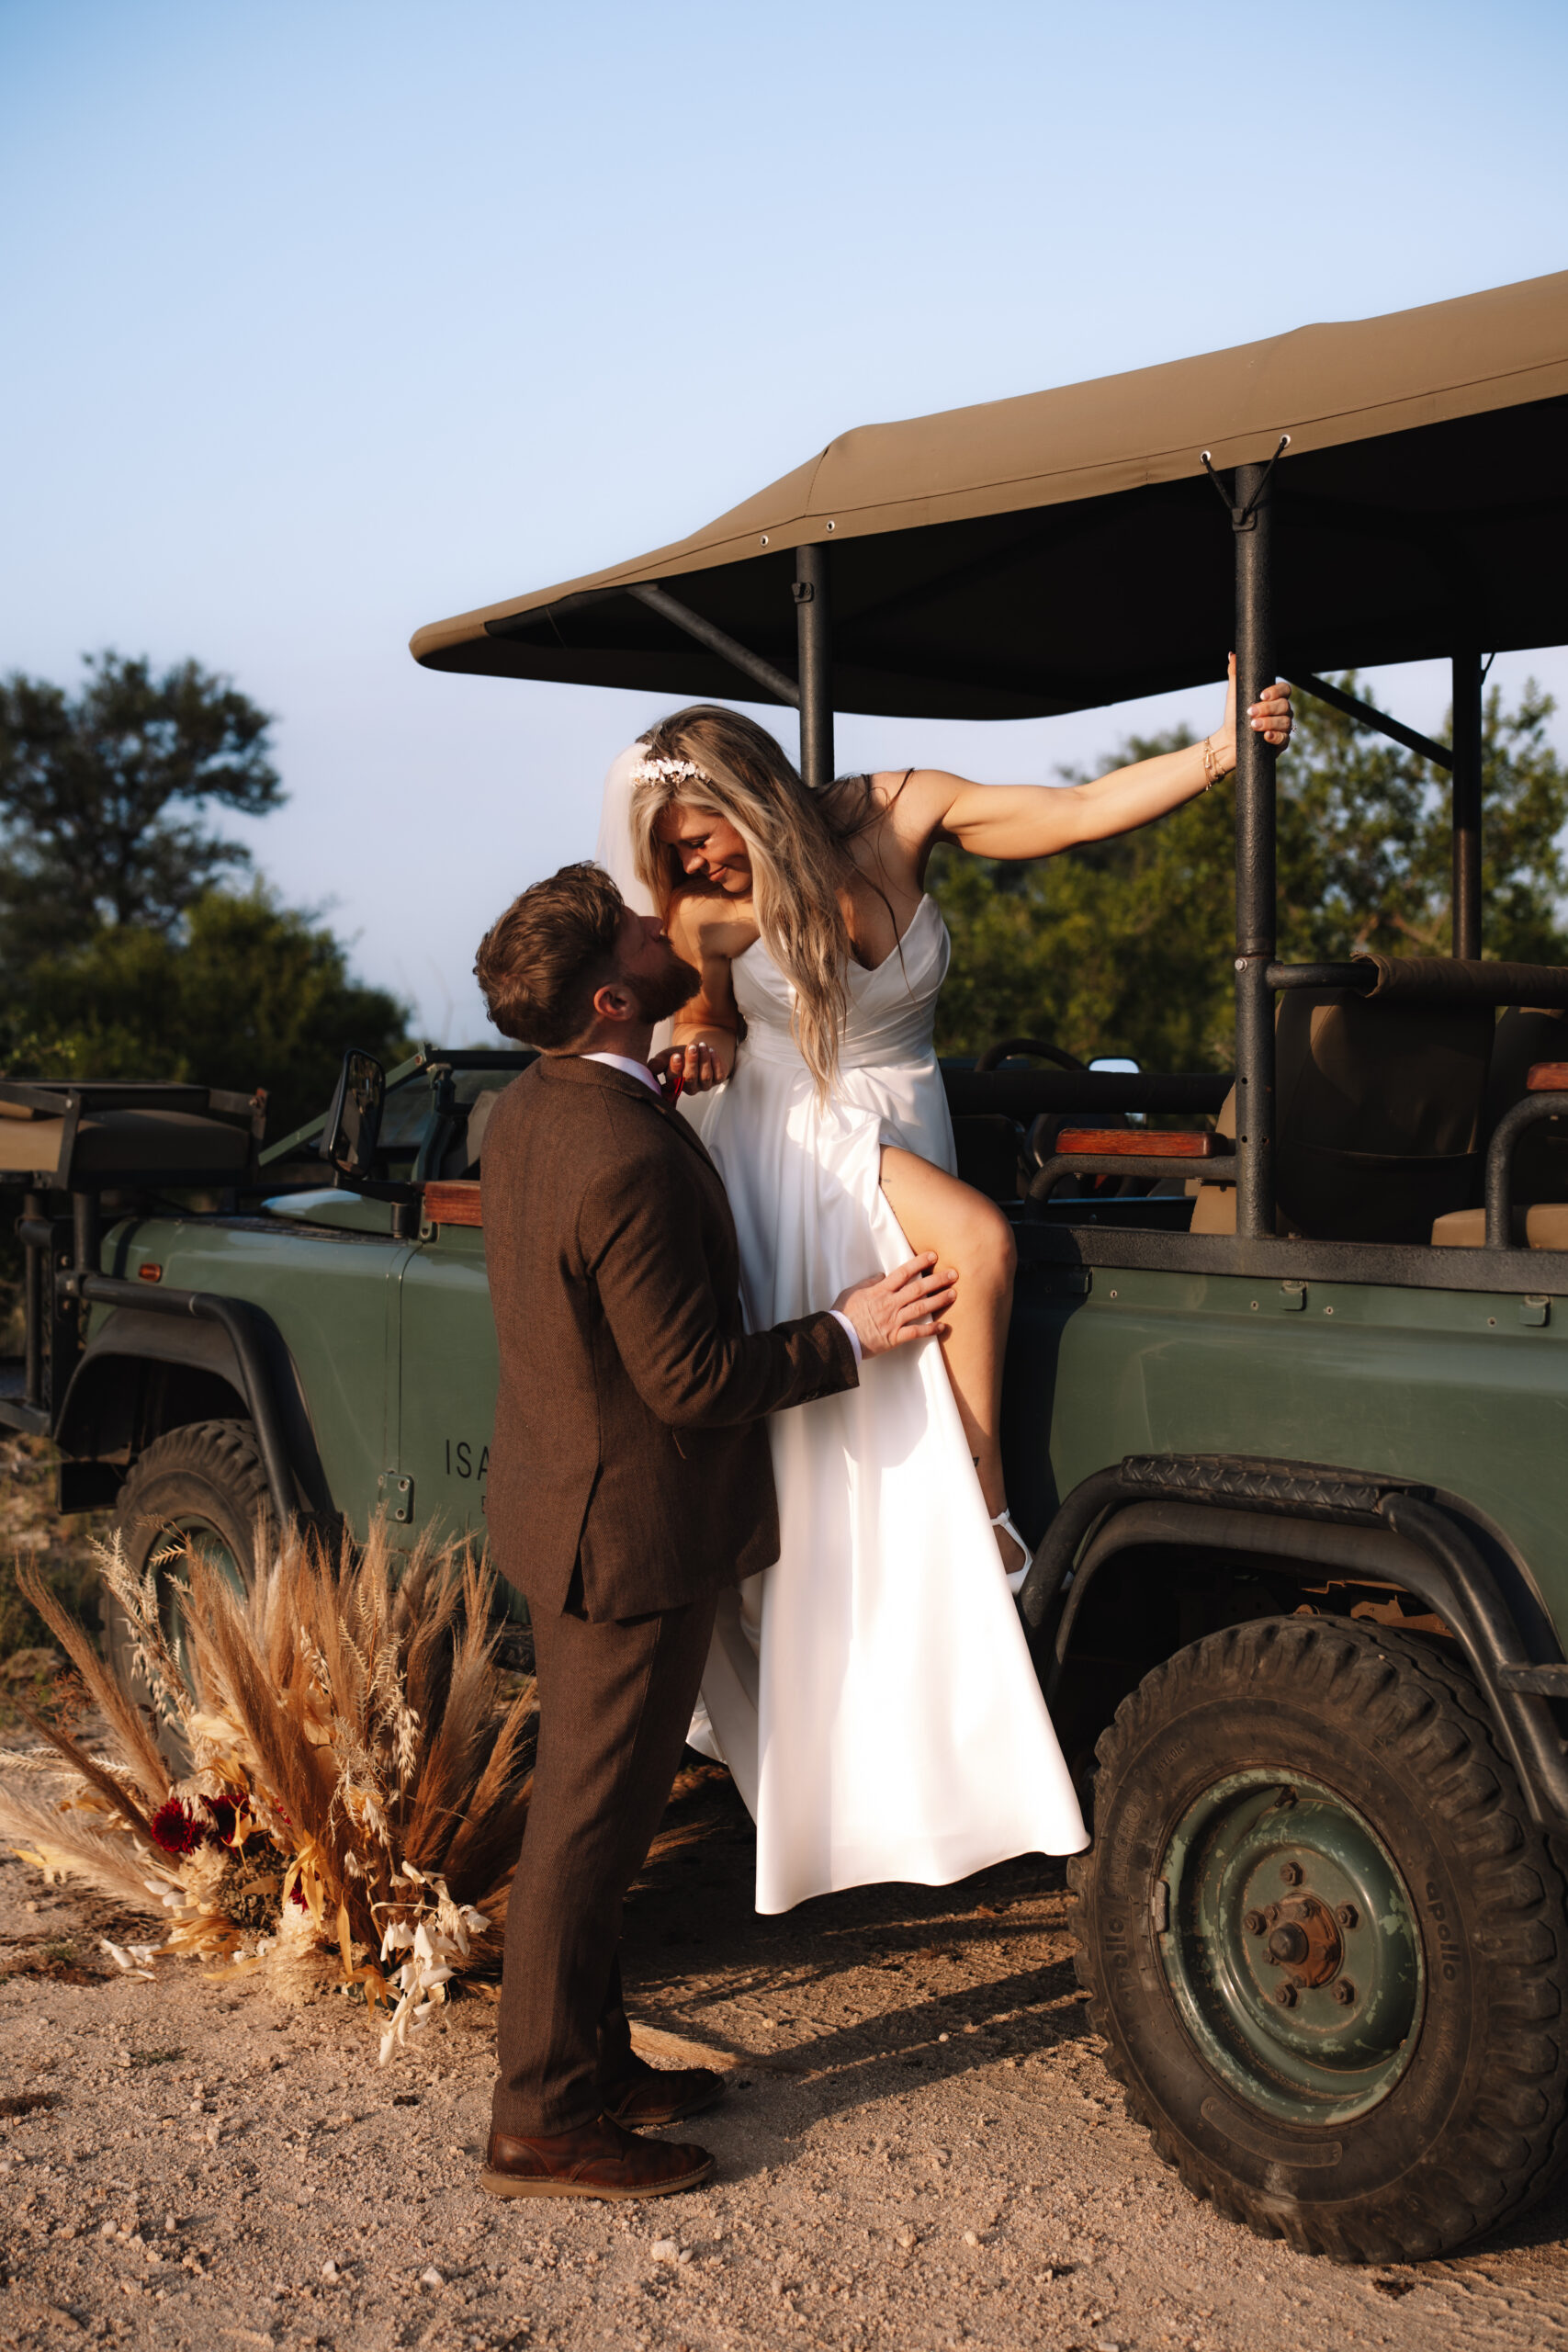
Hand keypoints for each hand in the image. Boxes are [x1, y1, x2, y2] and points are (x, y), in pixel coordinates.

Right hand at [651, 1040, 724, 1094]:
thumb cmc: (679, 1055)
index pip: (673, 1079)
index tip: (676, 1056)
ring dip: (704, 1059)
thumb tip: (651, 1067)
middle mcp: (689, 1087)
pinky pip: (719, 1074)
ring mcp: (704, 1085)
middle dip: (691, 1061)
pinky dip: (716, 1062)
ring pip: (705, 1076)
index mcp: (673, 1083)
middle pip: (690, 1078)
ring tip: (702, 1045)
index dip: (675, 1068)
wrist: (697, 1050)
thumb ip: (658, 1062)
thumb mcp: (666, 1056)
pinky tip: (711, 1051)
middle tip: (691, 1047)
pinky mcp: (717, 1079)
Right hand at [834, 1251, 957, 1358]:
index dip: (919, 1263)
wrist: (838, 1337)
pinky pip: (916, 1332)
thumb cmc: (843, 1314)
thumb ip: (869, 1283)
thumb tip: (882, 1275)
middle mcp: (890, 1303)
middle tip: (953, 1274)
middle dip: (937, 1280)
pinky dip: (930, 1330)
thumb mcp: (853, 1292)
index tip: (933, 1256)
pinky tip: (942, 1326)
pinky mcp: (894, 1337)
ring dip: (939, 1301)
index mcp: (880, 1291)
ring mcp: (894, 1320)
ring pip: (921, 1308)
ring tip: (953, 1294)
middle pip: (918, 1288)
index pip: (903, 1273)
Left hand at [1221, 652, 1293, 752]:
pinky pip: (1284, 739)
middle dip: (1267, 708)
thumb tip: (1232, 655)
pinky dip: (1275, 737)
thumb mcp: (1234, 695)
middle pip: (1284, 705)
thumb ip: (1235, 675)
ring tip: (1253, 725)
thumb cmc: (1234, 717)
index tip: (1261, 695)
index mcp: (1274, 698)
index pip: (1284, 689)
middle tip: (1250, 712)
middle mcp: (1282, 712)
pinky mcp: (1281, 743)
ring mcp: (1283, 727)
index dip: (1276, 691)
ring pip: (1285, 722)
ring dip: (1269, 722)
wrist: (1230, 740)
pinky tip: (1265, 736)